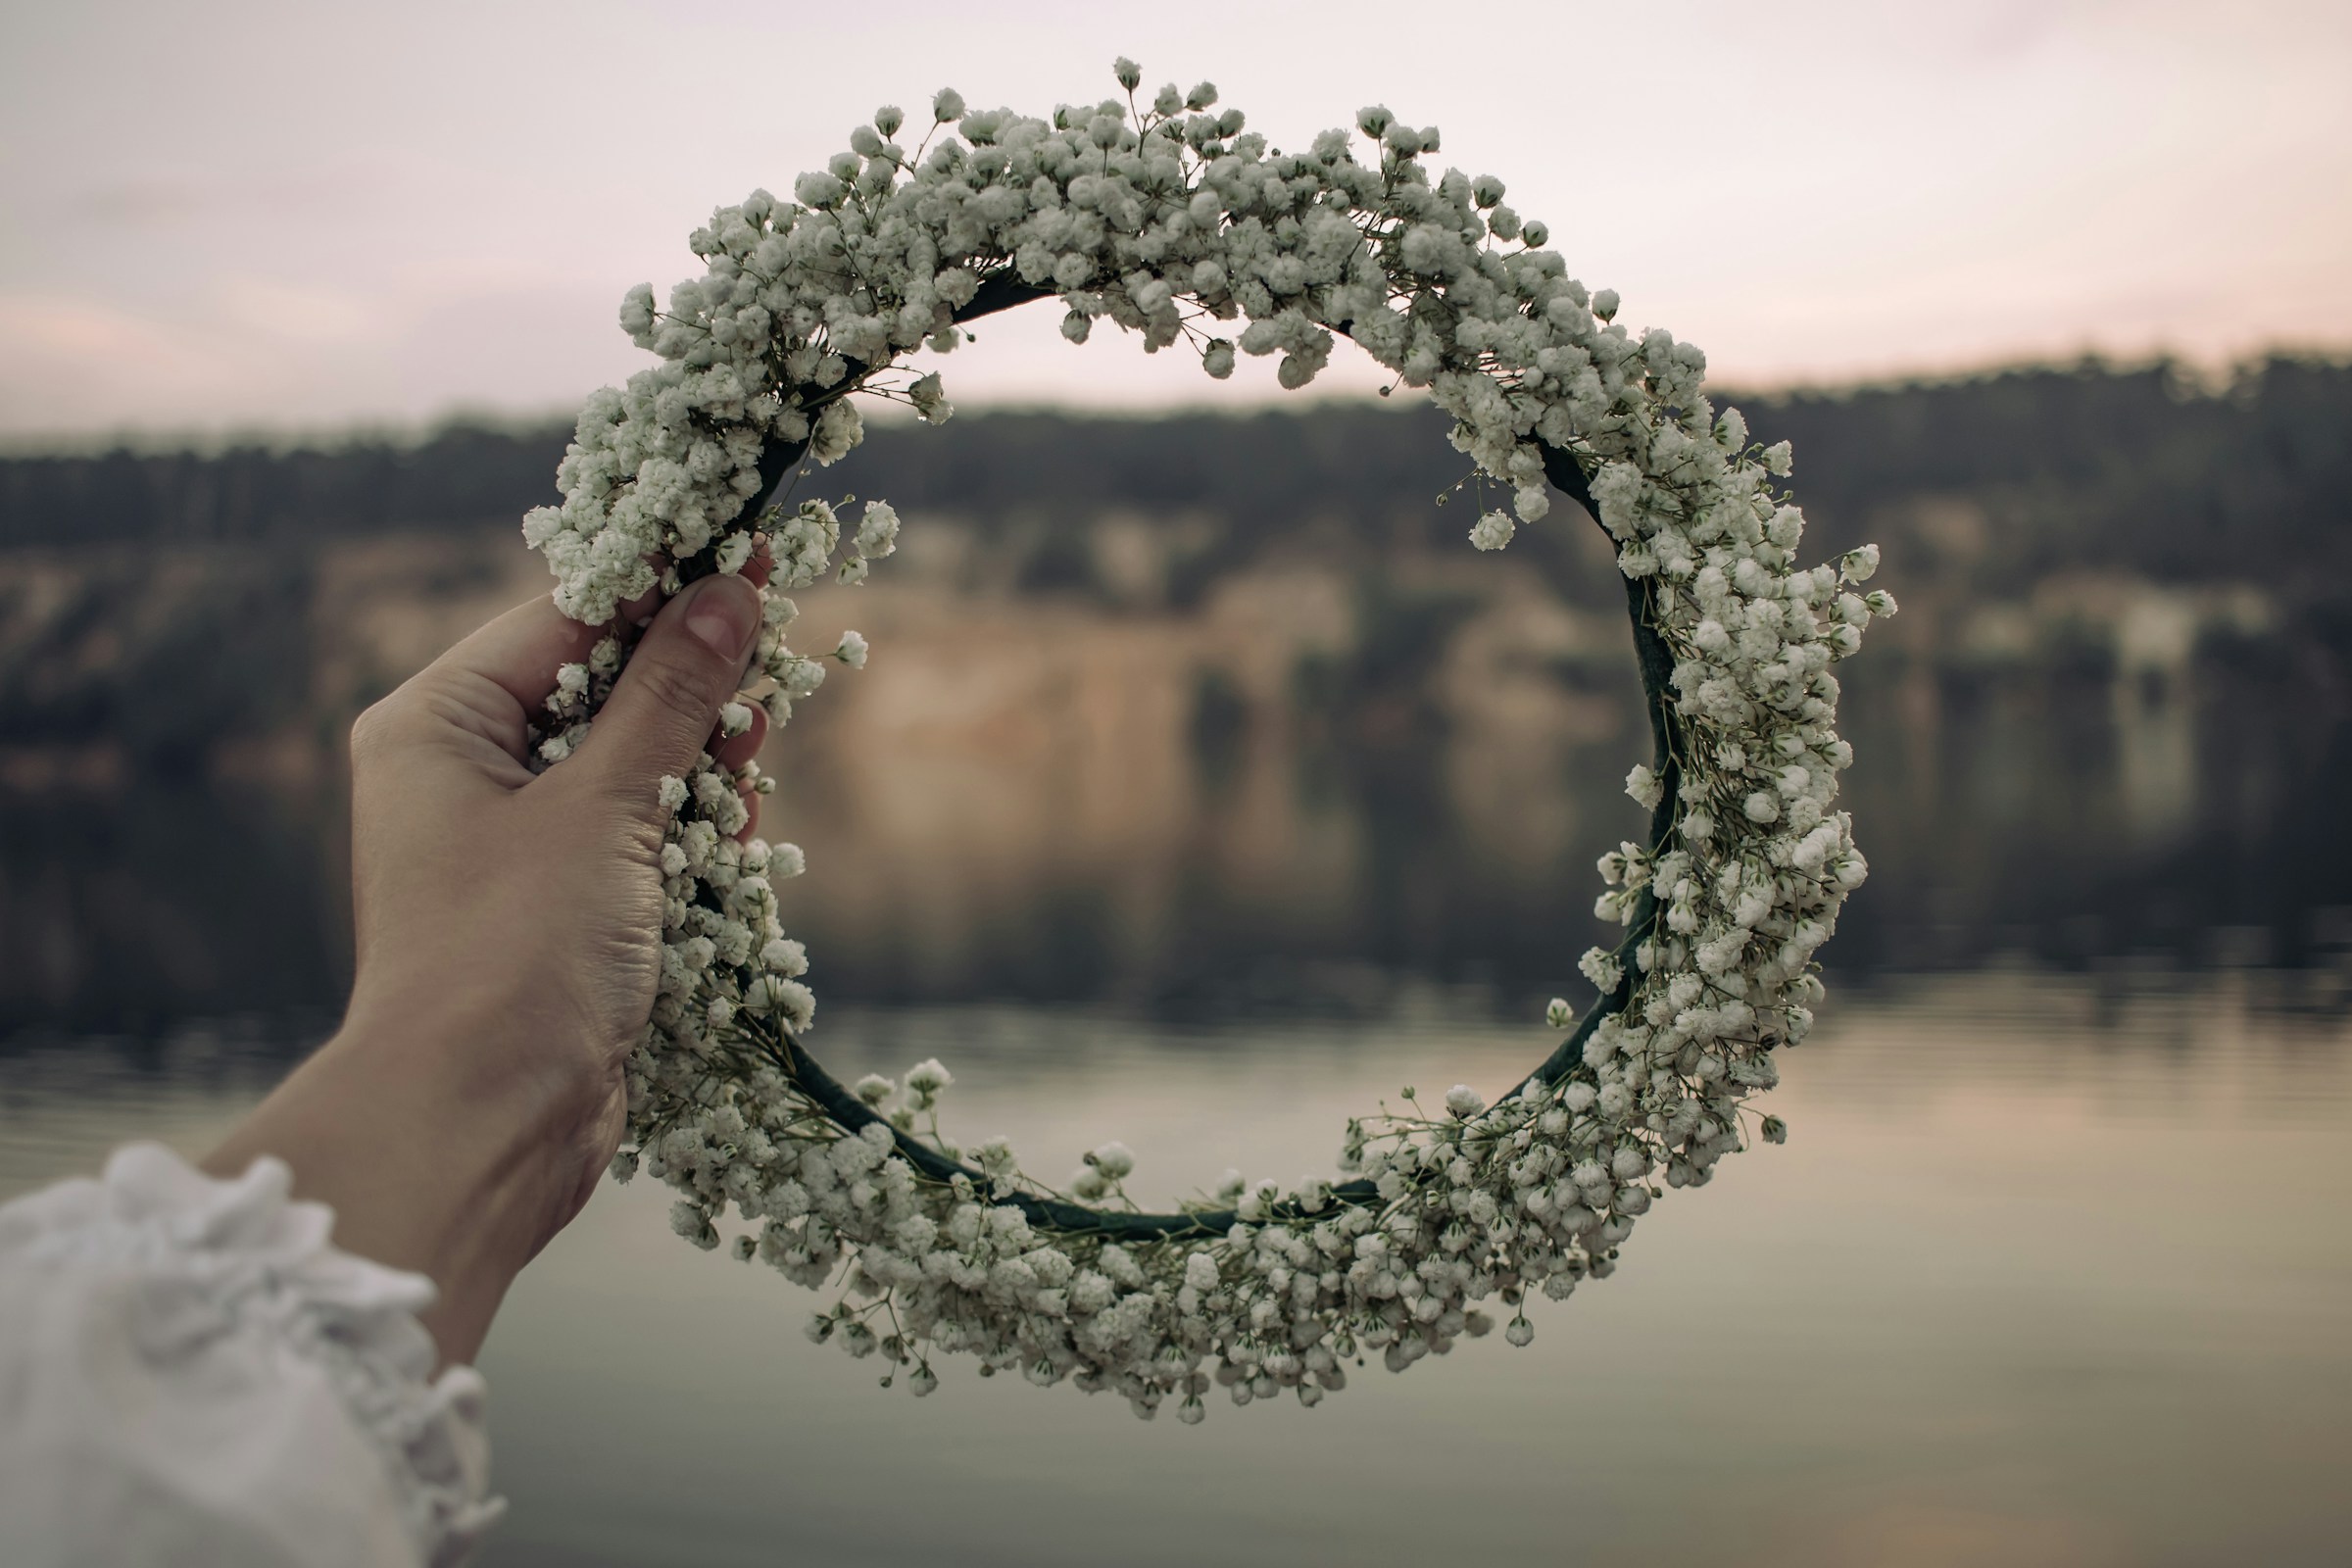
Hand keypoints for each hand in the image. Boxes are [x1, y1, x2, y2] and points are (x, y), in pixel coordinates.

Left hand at [205, 568, 768, 1362]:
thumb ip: (671, 696)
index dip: (666, 589)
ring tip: (751, 766)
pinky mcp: (561, 910)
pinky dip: (690, 835)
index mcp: (438, 724)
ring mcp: (514, 846)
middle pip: (605, 686)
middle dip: (693, 685)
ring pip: (635, 766)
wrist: (481, 1128)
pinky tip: (735, 839)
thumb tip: (729, 591)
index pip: (567, 618)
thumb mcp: (602, 806)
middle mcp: (465, 774)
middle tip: (776, 666)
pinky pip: (640, 839)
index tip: (756, 554)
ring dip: (701, 766)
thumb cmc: (513, 954)